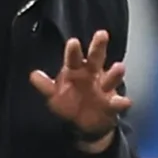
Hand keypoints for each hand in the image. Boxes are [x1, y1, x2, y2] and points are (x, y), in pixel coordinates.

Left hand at [30, 31, 131, 147]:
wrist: (86, 123)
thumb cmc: (70, 102)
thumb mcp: (54, 95)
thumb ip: (45, 86)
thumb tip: (33, 75)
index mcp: (76, 70)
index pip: (74, 58)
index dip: (73, 51)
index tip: (73, 42)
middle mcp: (92, 74)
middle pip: (96, 58)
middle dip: (98, 47)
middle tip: (101, 34)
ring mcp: (104, 88)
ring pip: (111, 77)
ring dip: (115, 73)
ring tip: (119, 67)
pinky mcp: (113, 104)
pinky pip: (118, 102)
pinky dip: (121, 102)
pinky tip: (124, 102)